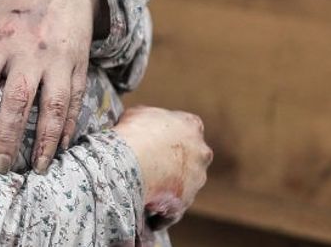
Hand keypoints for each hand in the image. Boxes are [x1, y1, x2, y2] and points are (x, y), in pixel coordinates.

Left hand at [0, 0, 98, 173]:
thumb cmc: (21, 3)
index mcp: (1, 40)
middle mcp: (30, 52)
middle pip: (17, 100)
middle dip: (7, 137)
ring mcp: (58, 59)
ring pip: (53, 106)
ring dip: (45, 141)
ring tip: (36, 168)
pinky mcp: (80, 64)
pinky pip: (76, 101)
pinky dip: (69, 125)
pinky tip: (62, 146)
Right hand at [114, 106, 211, 228]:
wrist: (130, 160)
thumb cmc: (133, 132)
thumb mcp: (140, 113)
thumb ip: (152, 120)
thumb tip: (146, 127)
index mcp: (191, 125)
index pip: (188, 129)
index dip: (171, 136)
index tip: (157, 141)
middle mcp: (200, 152)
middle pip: (190, 159)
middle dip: (174, 164)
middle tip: (150, 166)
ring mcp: (196, 179)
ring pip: (183, 186)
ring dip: (167, 190)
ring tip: (143, 192)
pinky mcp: (184, 202)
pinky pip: (172, 212)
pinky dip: (161, 216)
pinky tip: (146, 216)